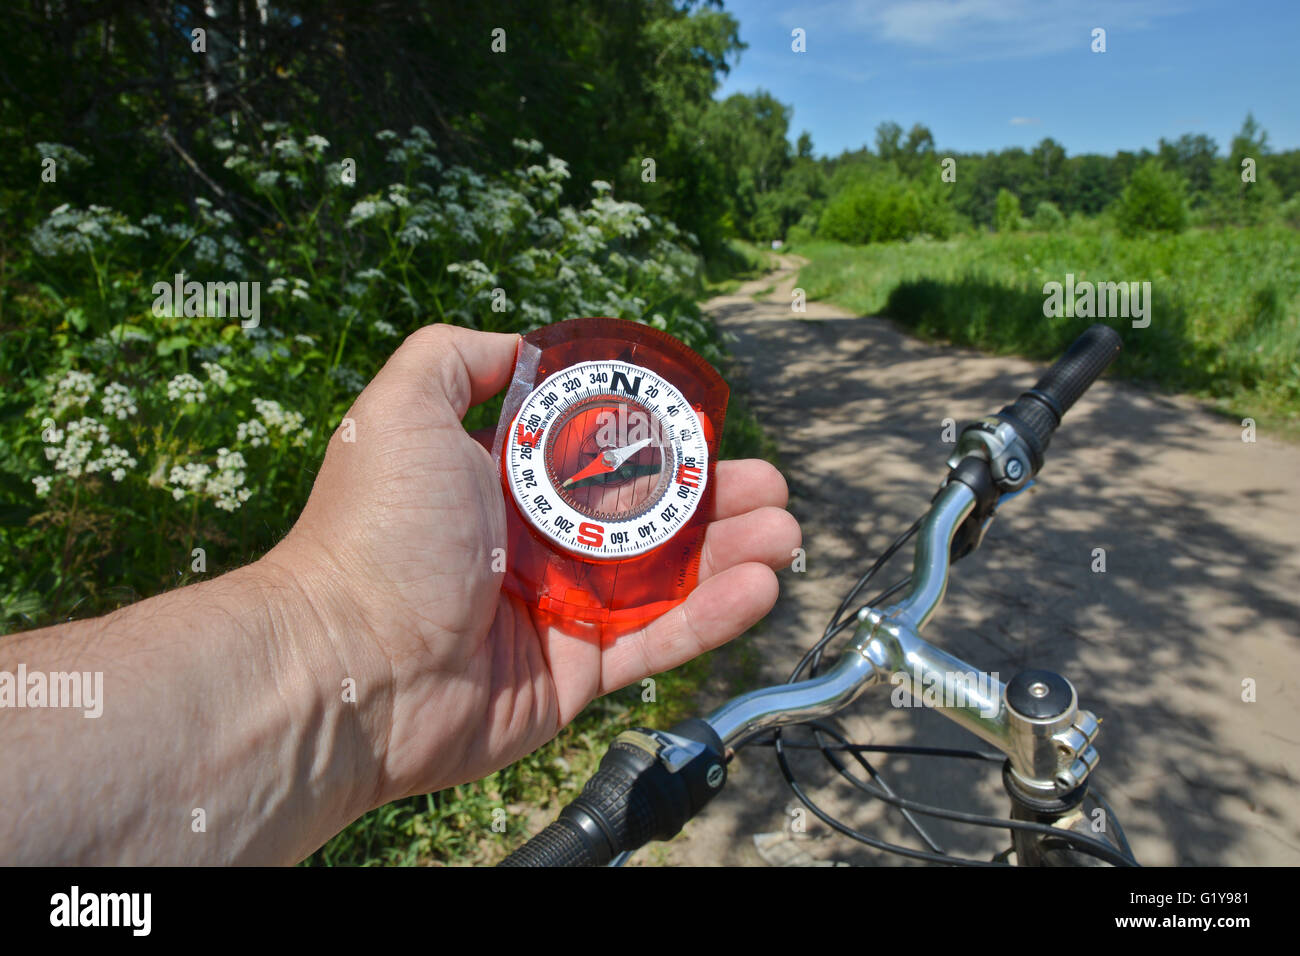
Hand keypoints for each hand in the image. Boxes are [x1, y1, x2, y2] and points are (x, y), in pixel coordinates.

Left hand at [270, 324, 799, 811]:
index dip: (658, 439)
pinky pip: (658, 642)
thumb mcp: (403, 410)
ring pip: (668, 579)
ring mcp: (563, 610)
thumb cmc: (379, 532)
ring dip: (733, 554)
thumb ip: (457, 358)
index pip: (602, 453)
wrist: (353, 664)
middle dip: (716, 499)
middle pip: (649, 516)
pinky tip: (762, 588)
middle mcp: (541, 543)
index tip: (706, 425)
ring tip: (787, 533)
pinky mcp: (580, 672)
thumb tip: (521, 343)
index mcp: (507, 483)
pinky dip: (714, 618)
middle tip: (770, 486)